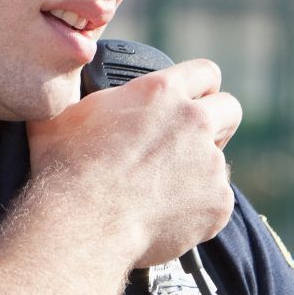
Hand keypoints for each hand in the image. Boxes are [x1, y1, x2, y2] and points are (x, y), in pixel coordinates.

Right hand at [25, 59, 240, 267]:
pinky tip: (166, 215)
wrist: (81, 222)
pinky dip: (197, 208)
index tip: (192, 99)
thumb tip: (66, 86)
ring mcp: (211, 164)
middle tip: (189, 142)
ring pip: (220, 161)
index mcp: (161, 92)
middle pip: (230, 109)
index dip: (199, 86)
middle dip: (216, 122)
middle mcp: (194, 121)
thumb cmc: (64, 166)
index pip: (204, 72)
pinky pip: (216, 201)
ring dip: (200, 170)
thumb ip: (82, 96)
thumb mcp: (62, 113)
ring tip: (163, 189)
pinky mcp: (218, 202)